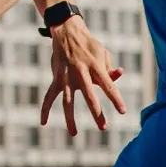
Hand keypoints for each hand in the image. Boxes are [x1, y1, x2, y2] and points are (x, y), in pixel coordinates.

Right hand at [40, 16, 124, 135]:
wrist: (67, 32)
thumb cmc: (89, 46)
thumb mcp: (103, 53)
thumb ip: (109, 68)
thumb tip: (119, 75)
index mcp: (95, 66)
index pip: (109, 85)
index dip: (116, 99)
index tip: (122, 112)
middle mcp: (80, 72)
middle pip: (89, 95)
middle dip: (96, 112)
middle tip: (103, 127)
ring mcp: (66, 76)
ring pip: (67, 100)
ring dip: (70, 118)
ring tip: (74, 134)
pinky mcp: (57, 78)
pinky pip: (49, 96)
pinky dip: (45, 109)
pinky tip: (43, 122)